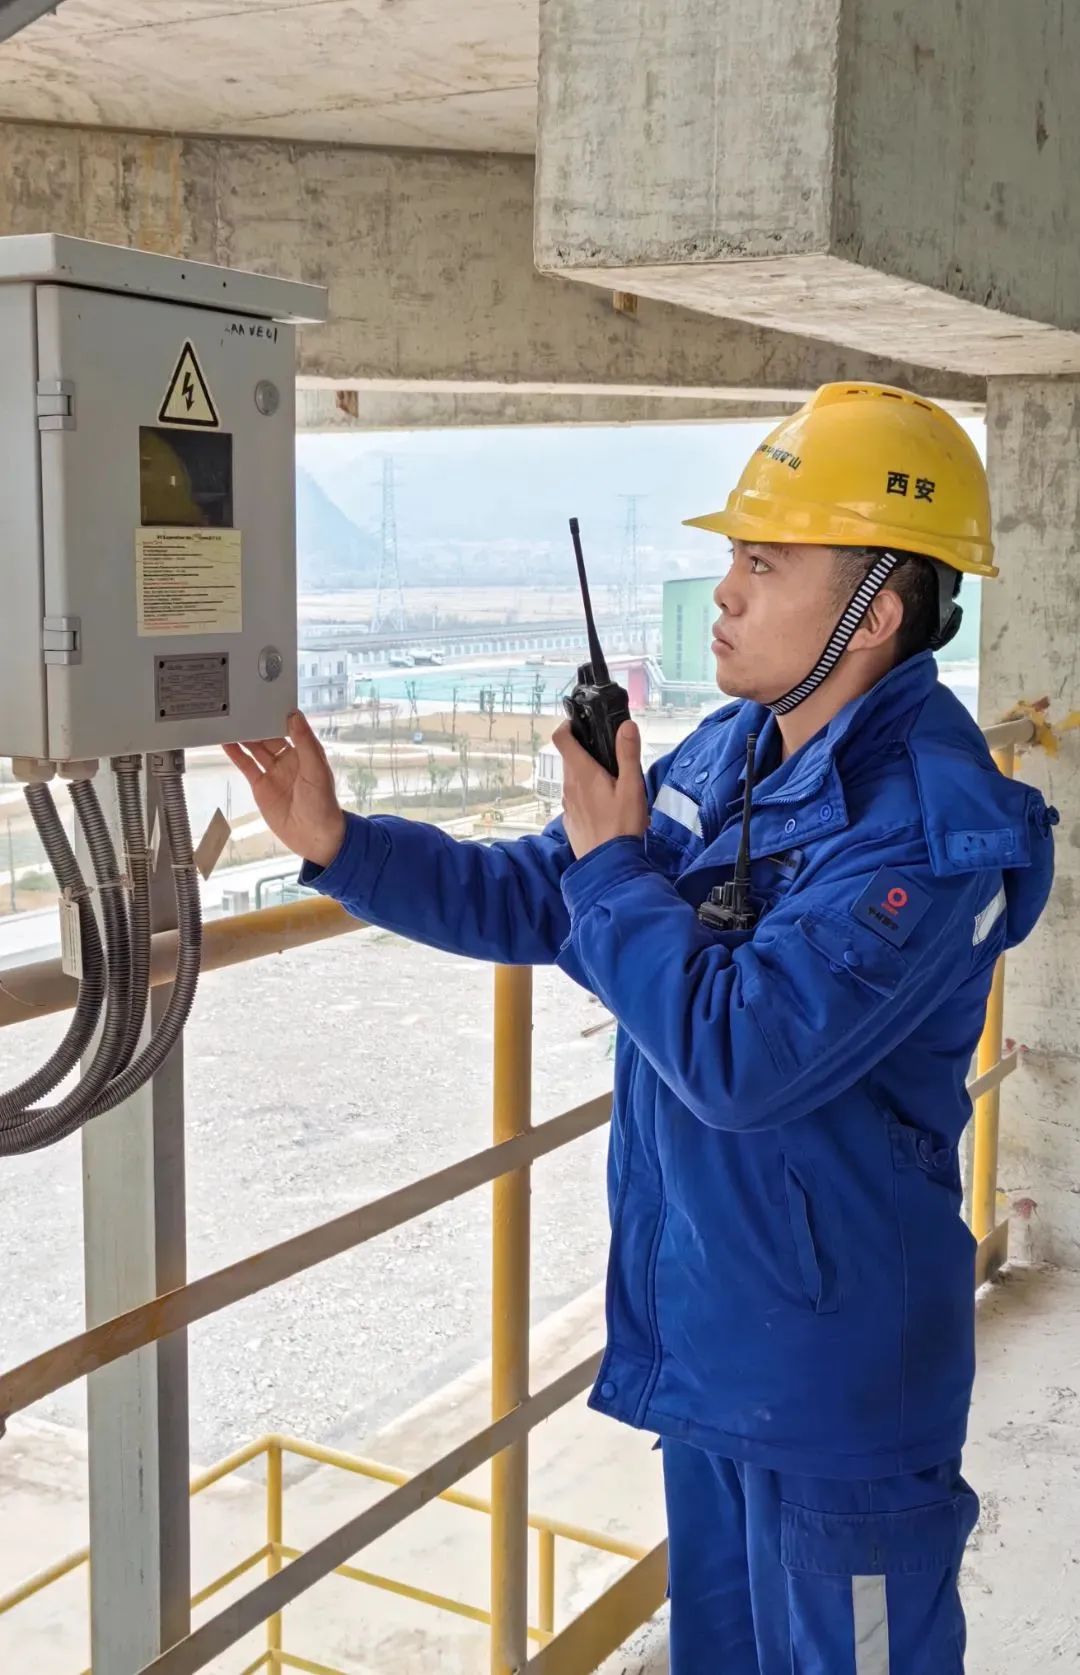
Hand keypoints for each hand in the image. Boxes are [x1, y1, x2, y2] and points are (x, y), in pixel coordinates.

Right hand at [223, 711, 344, 867]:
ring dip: (244, 736)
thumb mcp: (315, 769)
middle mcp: (289, 760)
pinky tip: (226, 742)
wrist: (313, 836)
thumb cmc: (322, 803)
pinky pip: (247, 766)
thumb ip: (304, 742)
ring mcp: (273, 772)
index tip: (265, 699)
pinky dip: (236, 754)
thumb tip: (294, 715)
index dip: (277, 715)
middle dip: (257, 723)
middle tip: (241, 707)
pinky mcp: (261, 786)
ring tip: (230, 721)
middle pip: (269, 737)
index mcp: (305, 753)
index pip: (289, 728)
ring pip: (255, 749)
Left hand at [553, 719, 647, 859]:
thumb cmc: (622, 826)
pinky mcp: (571, 821)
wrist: (609, 866)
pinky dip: (587, 795)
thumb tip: (626, 725)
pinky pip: (576, 800)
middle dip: (586, 751)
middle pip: (569, 759)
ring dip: (587, 775)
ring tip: (613, 783)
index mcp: (582, 773)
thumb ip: (628, 754)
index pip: (561, 738)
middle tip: (610, 754)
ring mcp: (567, 806)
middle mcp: (569, 786)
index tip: (582, 724)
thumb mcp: (632, 787)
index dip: (567, 726)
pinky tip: (606, 807)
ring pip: (573, 780)